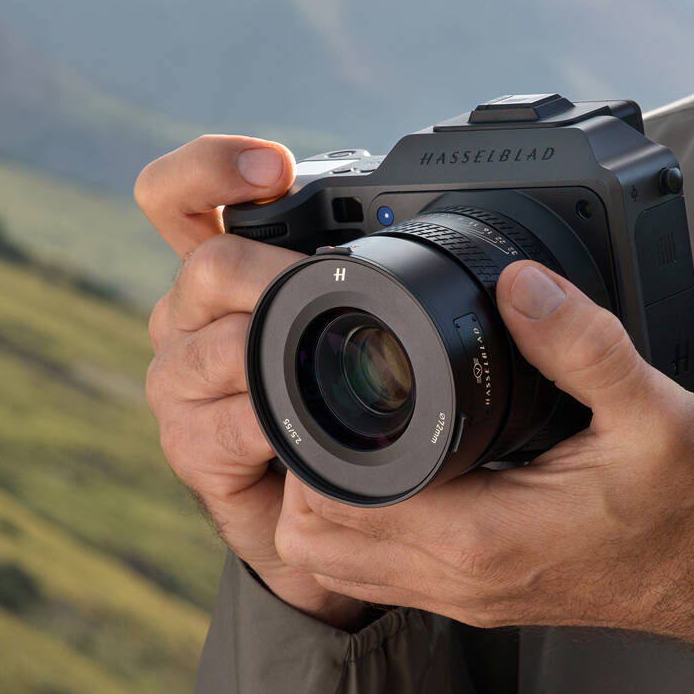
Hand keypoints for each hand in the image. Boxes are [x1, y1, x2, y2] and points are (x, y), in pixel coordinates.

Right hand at [135, 134, 371, 627]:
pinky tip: (294, 432)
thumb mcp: (379, 333)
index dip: (210, 168)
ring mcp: (184, 382)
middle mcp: (191, 319)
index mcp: (228, 274)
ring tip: (318, 366)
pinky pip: (217, 426)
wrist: (331, 525)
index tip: (273, 169)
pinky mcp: (191, 448)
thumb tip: (514, 272)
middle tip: (324, 285)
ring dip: (269, 354)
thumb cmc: (351, 411)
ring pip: (206, 346)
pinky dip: (262, 428)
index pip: (178, 197)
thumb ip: (405, 286)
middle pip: (202, 266)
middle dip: (272, 273)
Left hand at [273, 260, 693, 651]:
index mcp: (484, 537)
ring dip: (332, 504)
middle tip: (340, 403)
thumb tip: (516, 283)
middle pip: (313, 541)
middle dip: (305, 470)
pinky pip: (387, 573)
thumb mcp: (652, 408)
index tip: (339, 381)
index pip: (336, 502)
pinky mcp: (483, 599)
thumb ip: (579, 340)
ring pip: (341, 565)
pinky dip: (369, 529)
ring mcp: (468, 597)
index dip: (315, 440)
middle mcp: (462, 579)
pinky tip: (404, 477)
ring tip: (364, 437)